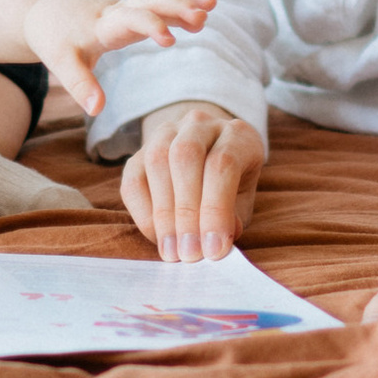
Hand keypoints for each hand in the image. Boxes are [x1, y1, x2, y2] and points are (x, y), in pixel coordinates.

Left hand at [22, 0, 213, 121]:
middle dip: (175, 6)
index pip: (129, 19)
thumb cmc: (56, 41)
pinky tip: (204, 8)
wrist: (48, 13)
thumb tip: (97, 110)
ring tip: (211, 5)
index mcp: (103, 25)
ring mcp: (127, 6)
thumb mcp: (62, 64)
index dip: (149, 26)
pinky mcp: (134, 7)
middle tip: (202, 16)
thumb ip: (80, 86)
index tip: (170, 41)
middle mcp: (118, 11)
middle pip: (149, 0)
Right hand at [120, 97, 265, 264]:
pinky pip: (134, 179)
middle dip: (186, 212)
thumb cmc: (232, 184)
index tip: (214, 250)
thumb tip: (216, 243)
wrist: (208, 153)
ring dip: (164, 214)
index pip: (223, 164)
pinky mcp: (139, 152)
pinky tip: (157, 236)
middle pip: (186, 158)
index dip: (216, 209)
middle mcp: (200, 123)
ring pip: (157, 162)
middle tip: (189, 254)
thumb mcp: (243, 199)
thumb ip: (233, 217)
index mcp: (236, 134)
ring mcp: (167, 132)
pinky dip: (144, 213)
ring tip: (172, 251)